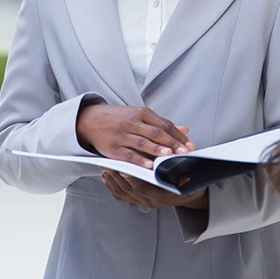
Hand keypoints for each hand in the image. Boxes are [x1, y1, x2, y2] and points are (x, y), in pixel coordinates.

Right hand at [76, 104, 193, 167]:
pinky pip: (129, 154)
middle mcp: (132, 123)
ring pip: (143, 142)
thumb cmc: (118, 118)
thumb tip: (185, 129)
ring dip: (157, 149)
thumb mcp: (139, 115)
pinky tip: (149, 165)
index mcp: (141, 113)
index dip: (178, 135)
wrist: (89, 119)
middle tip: (184, 151)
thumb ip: (161, 124)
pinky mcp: (114, 147)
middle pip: (156, 132)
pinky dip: (140, 160)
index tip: (190, 144)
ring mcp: (122, 135)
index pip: (164, 124)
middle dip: (172, 143)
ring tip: (169, 155)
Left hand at [100, 169, 208, 209]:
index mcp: (163, 195)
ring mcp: (144, 202)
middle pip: (129, 189)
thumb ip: (184, 175)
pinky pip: (121, 196)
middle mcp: (151, 201)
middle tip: (108, 164)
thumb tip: (184, 172)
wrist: (190, 196)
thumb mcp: (192, 179)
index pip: (143, 188)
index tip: (124, 169)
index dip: (132, 179)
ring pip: (123, 193)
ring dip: (112, 180)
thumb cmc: (190, 185)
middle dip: (117, 176)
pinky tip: (107, 177)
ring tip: (106, 167)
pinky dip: (112, 187)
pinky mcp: (138, 201)